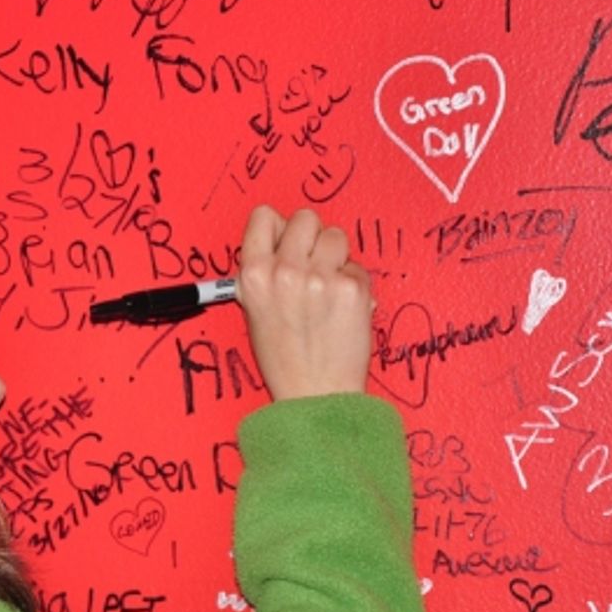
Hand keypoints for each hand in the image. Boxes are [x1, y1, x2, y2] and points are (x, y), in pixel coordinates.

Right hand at [235, 206, 372, 400]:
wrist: (315, 395)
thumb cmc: (284, 359)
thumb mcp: (254, 312)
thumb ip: (264, 272)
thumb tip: (283, 240)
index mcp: (254, 276)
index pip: (264, 216)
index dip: (278, 228)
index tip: (285, 243)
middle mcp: (285, 272)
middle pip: (305, 218)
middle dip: (311, 238)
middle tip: (312, 267)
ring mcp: (320, 278)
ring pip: (336, 235)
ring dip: (335, 256)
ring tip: (328, 287)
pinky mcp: (352, 288)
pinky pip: (357, 266)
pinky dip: (353, 283)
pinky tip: (343, 307)